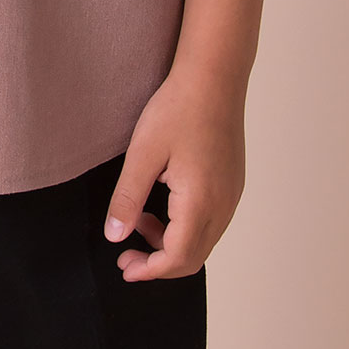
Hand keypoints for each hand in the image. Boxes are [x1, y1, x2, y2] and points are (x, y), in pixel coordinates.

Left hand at [103, 69, 245, 280]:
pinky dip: (185, 227)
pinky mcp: (233, 184)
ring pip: (203, 241)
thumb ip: (127, 199)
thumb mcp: (142, 154)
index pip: (177, 258)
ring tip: (139, 220)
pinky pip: (211, 222)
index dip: (149, 270)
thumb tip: (115, 236)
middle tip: (126, 255)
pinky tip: (162, 205)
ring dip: (171, 244)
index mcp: (201, 202)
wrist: (215, 78)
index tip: (124, 266)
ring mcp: (232, 195)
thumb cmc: (179, 110)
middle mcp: (223, 205)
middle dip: (158, 264)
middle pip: (193, 258)